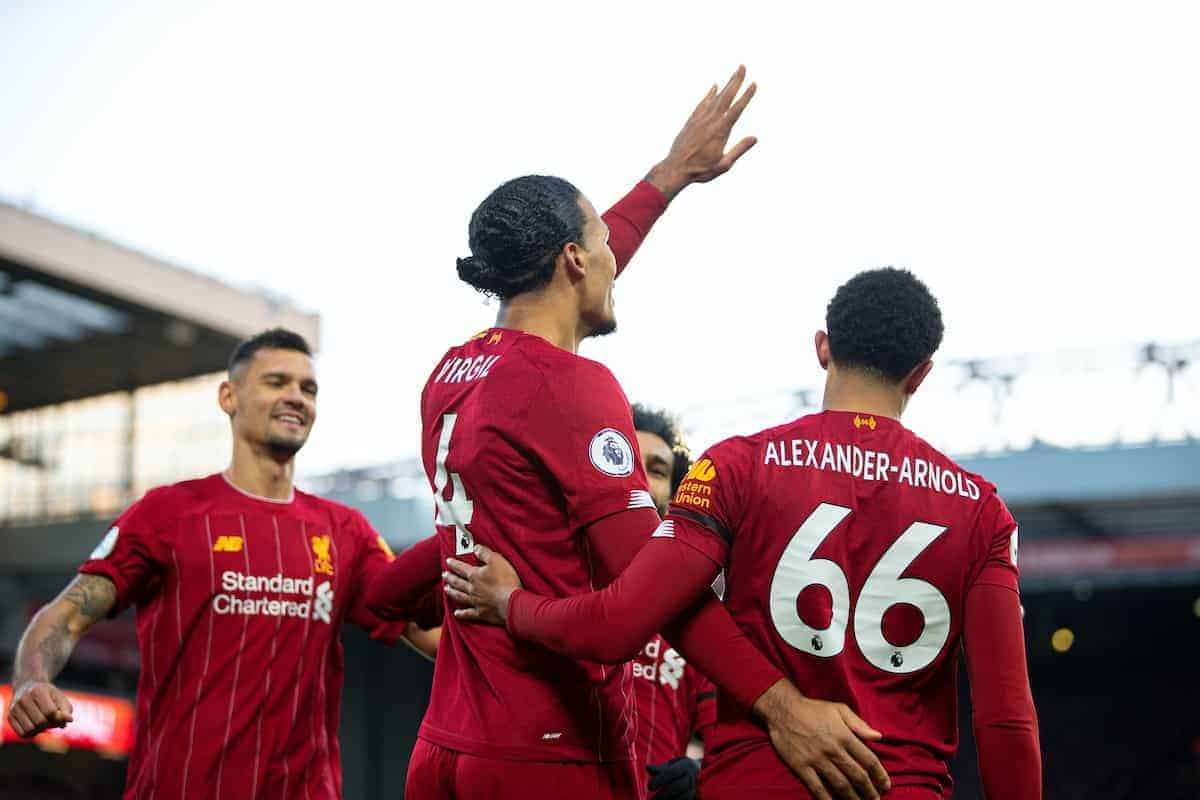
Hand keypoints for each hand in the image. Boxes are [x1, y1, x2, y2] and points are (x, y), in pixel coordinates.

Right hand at [7, 681, 72, 737]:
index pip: (50, 712)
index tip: (60, 716)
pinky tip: (36, 726)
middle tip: (52, 721)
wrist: (27, 686)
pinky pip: (22, 734)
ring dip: (40, 730)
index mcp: (38, 691)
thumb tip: (69, 720)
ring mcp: (15, 708)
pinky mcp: (10, 717)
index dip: (58, 718)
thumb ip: (66, 709)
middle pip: (40, 722)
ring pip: (30, 730)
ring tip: (44, 724)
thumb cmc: (47, 694)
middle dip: (50, 725)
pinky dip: (32, 734)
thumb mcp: (59, 697)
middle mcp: (24, 699)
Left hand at [443, 543, 521, 624]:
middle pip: (458, 582)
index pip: (461, 568)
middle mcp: (472, 589)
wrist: (511, 603)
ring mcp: (475, 602)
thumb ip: (485, 553)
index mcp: (475, 576)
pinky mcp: (481, 613)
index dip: (454, 564)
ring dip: (452, 592)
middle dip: (450, 578)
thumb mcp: (497, 560)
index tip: (448, 561)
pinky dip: (461, 613)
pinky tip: (456, 613)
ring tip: (446, 589)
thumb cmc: (505, 581)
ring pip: (459, 596)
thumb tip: (475, 548)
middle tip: (444, 575)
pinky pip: (468, 613)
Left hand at [646, 65, 757, 200]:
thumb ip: (739, 150)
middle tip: (743, 67)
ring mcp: (700, 119)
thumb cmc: (700, 170)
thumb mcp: (723, 165)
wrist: (675, 169)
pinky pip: (702, 104)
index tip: (754, 84)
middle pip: (726, 97)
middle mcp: (710, 121)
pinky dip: (709, 94)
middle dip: (735, 81)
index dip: (746, 96)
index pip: (737, 109)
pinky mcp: (691, 121)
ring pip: (715, 98)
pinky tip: (714, 87)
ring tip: (733, 73)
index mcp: (720, 131)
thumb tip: (755, 138)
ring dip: (725, 84)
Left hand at [646, 755, 699, 799]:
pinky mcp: (693, 797)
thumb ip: (659, 768)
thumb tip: (647, 767)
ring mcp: (693, 788)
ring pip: (683, 796)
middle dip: (664, 794)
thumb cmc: (679, 768)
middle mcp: (690, 777)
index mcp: (684, 766)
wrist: (696, 771)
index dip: (660, 779)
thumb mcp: (670, 765)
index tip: (649, 787)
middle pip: (677, 786)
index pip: (671, 772)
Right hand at [753, 680, 889, 799]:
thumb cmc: (812, 709)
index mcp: (844, 735)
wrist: (782, 710)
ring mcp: (816, 760)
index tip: (886, 786)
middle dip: (869, 792)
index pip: (869, 760)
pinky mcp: (801, 767)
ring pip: (841, 785)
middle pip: (857, 776)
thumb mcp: (839, 709)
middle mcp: (833, 750)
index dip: (880, 775)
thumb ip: (860, 724)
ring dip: (853, 798)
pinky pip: (817, 788)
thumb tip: (878, 737)